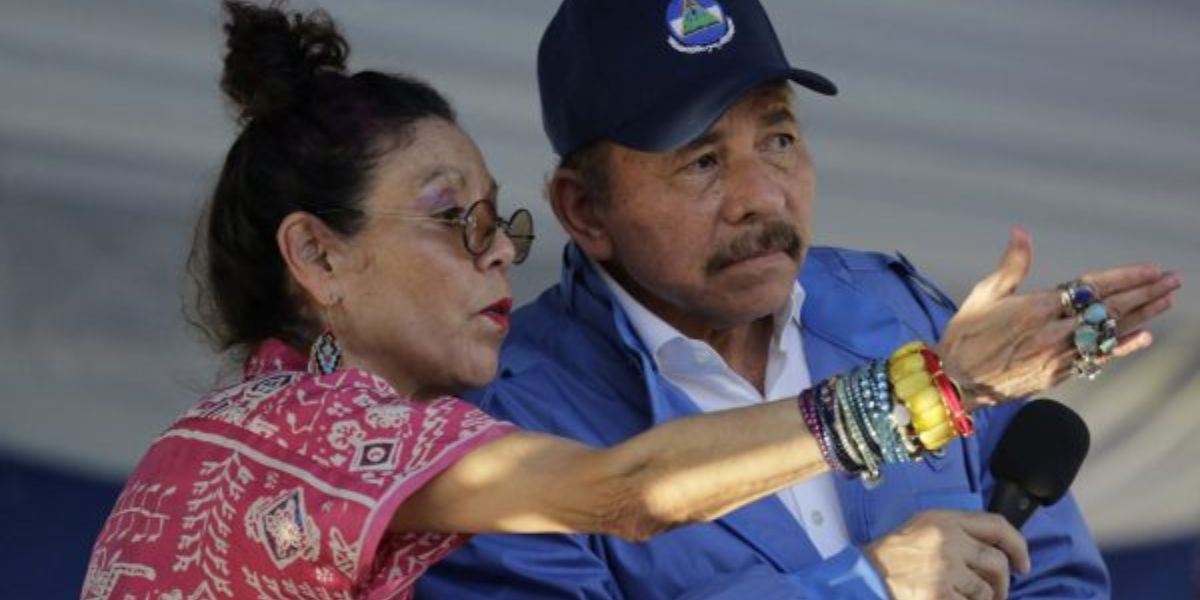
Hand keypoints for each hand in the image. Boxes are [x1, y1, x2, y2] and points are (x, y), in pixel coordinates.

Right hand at [865, 510, 1029, 599]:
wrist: (865, 578)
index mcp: (943, 520)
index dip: (1017, 546)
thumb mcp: (922, 529)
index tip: (1022, 563)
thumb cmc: (892, 556)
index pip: (996, 526)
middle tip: (996, 594)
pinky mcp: (940, 594)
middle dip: (1002, 583)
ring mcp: (945, 569)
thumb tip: (994, 549)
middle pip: (996, 562)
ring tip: (964, 599)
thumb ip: (955, 532)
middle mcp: (947, 540)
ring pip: (986, 590)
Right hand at [936, 226, 1179, 406]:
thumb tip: (1021, 233)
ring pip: (1109, 332)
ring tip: (1167, 300)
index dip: (1125, 278)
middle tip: (1173, 280)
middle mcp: (1052, 332)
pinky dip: (1123, 347)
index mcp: (1036, 308)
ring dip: (1142, 316)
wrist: (955, 381)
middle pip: (1109, 309)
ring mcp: (1058, 356)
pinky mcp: (1058, 375)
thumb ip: (1010, 265)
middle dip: (1145, 293)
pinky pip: (1098, 359)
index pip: (1092, 287)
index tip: (1152, 269)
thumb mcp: (982, 295)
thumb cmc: (965, 335)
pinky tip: (1144, 337)